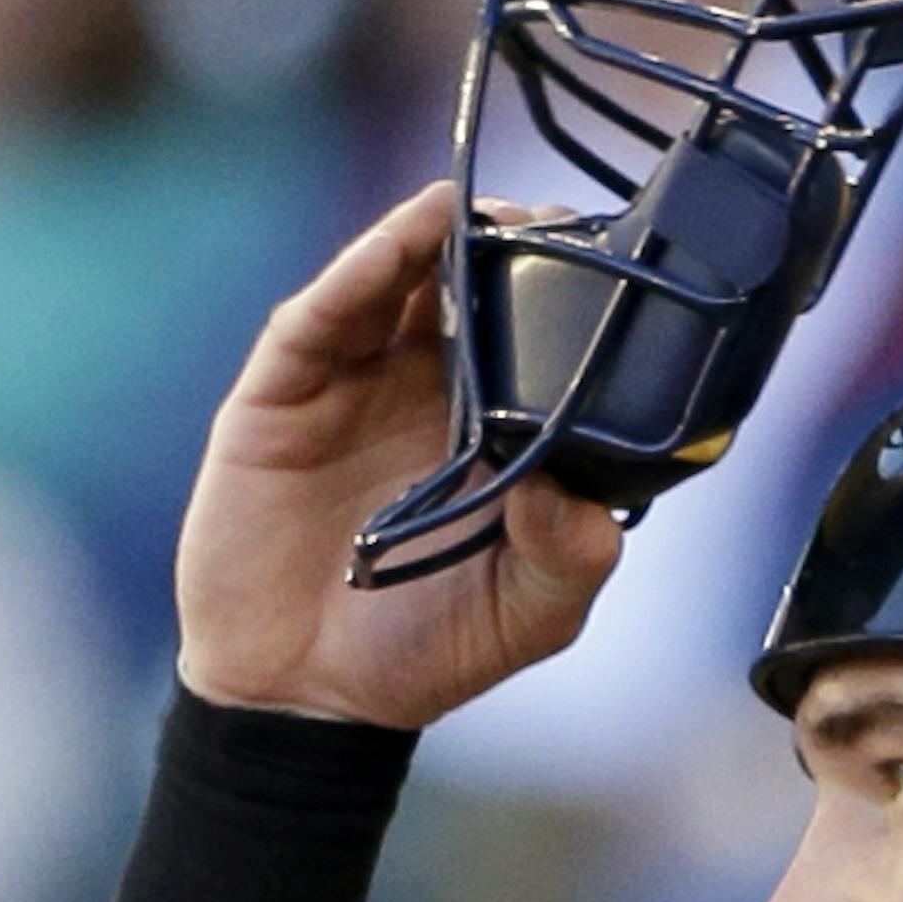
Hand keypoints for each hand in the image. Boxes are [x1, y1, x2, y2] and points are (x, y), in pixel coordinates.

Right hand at [176, 183, 624, 729]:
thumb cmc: (421, 655)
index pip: (539, 352)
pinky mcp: (285, 390)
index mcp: (494, 441)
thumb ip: (571, 558)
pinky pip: (326, 313)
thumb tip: (574, 485)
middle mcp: (428, 398)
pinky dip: (364, 268)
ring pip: (400, 283)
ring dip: (440, 237)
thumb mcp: (527, 618)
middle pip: (472, 296)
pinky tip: (405, 237)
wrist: (305, 695)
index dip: (572, 307)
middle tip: (559, 219)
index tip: (617, 270)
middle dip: (512, 251)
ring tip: (482, 207)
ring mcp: (354, 385)